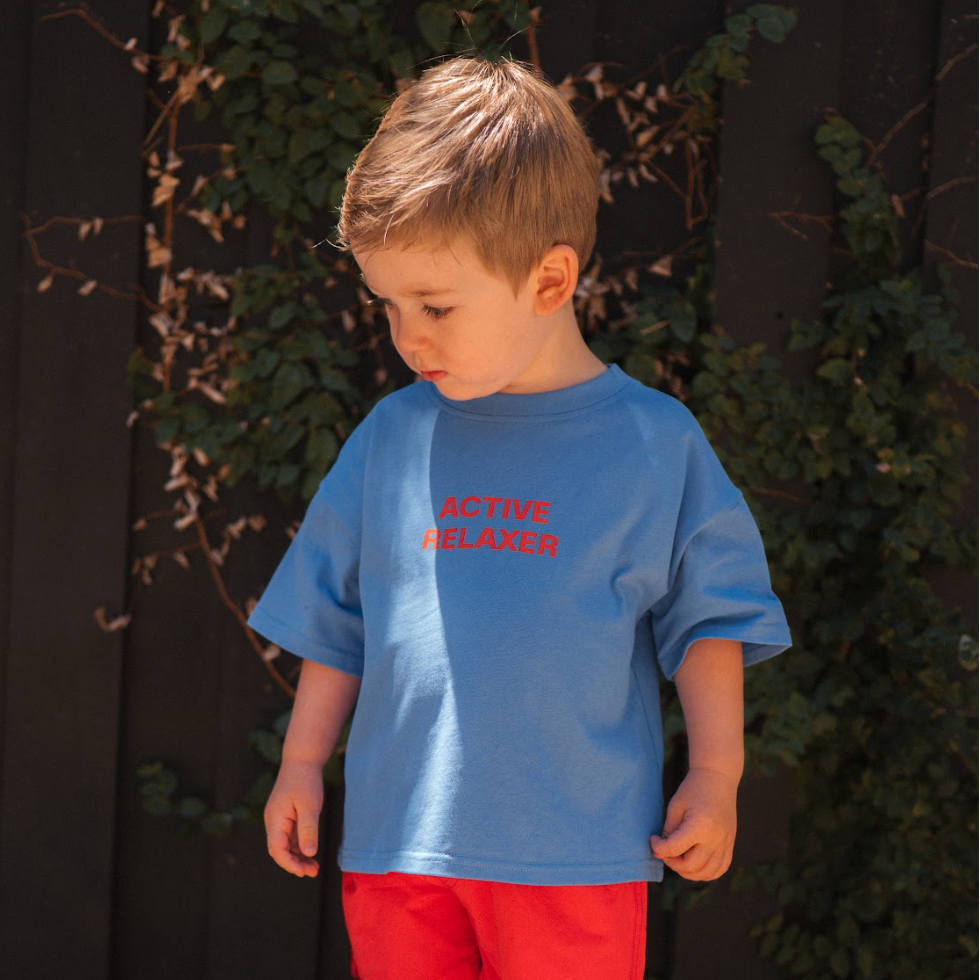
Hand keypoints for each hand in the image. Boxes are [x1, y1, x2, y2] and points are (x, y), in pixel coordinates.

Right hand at [264, 758, 324, 876]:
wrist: (302, 760)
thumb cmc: (306, 780)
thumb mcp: (310, 805)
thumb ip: (308, 829)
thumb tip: (309, 853)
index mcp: (275, 819)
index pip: (277, 850)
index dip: (289, 864)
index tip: (304, 872)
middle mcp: (273, 822)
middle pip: (279, 850)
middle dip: (294, 863)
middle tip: (313, 871)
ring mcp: (279, 820)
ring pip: (285, 845)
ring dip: (298, 857)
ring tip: (314, 867)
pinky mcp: (286, 817)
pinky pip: (290, 837)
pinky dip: (299, 847)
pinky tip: (311, 853)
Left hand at [650, 767, 737, 880]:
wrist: (718, 778)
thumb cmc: (693, 789)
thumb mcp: (675, 806)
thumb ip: (669, 831)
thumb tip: (660, 853)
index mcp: (699, 826)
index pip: (674, 849)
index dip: (658, 848)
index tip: (653, 839)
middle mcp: (715, 838)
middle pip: (691, 866)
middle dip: (672, 863)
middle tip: (665, 851)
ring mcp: (726, 843)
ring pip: (706, 873)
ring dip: (688, 872)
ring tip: (678, 859)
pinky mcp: (730, 844)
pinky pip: (720, 869)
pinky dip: (706, 872)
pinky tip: (694, 864)